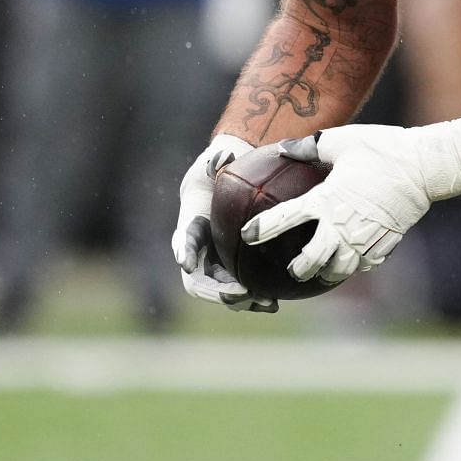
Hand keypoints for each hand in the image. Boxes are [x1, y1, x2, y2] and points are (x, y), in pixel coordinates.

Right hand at [171, 132, 276, 312]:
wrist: (225, 187)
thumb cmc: (218, 173)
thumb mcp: (215, 162)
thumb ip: (215, 161)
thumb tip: (223, 156)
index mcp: (190, 229)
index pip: (184, 243)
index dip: (185, 253)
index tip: (189, 262)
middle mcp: (198, 254)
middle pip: (199, 281)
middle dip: (217, 291)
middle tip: (241, 293)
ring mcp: (214, 267)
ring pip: (221, 293)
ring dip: (241, 302)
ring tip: (267, 304)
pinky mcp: (232, 274)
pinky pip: (240, 293)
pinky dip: (255, 300)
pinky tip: (276, 304)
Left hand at [245, 120, 460, 285]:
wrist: (425, 166)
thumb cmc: (382, 149)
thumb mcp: (341, 140)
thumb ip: (310, 147)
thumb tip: (285, 148)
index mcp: (325, 200)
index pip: (283, 220)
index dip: (261, 229)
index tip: (248, 235)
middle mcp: (342, 225)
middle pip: (312, 260)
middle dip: (299, 269)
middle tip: (294, 269)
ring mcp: (365, 238)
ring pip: (341, 270)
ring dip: (329, 274)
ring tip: (324, 273)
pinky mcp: (386, 242)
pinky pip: (367, 263)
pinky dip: (358, 265)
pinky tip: (356, 262)